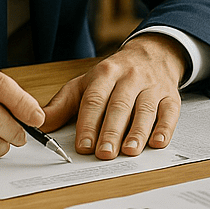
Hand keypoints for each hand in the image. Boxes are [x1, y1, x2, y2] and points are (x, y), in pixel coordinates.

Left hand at [40, 34, 184, 158]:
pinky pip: (169, 112)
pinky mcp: (170, 96)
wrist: (151, 54)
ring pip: (145, 109)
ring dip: (138, 132)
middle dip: (111, 131)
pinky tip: (157, 142)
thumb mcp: (84, 84)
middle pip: (120, 105)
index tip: (84, 145)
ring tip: (129, 151)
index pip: (95, 99)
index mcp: (104, 73)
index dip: (88, 123)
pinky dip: (165, 128)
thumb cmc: (114, 76)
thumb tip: (39, 124)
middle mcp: (129, 77)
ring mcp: (152, 86)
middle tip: (104, 153)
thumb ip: (62, 106)